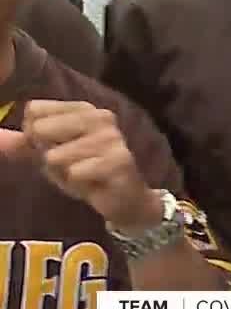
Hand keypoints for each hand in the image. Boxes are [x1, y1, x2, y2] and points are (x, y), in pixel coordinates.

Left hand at [0, 100, 162, 228]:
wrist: (126, 199)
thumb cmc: (86, 173)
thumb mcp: (51, 155)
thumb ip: (25, 144)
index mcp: (84, 109)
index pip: (35, 110)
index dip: (33, 135)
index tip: (53, 147)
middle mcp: (100, 117)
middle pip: (41, 129)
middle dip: (47, 154)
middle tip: (69, 164)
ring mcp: (111, 138)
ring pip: (55, 156)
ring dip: (63, 173)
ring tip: (82, 175)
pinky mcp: (118, 160)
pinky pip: (74, 173)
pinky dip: (77, 184)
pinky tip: (93, 184)